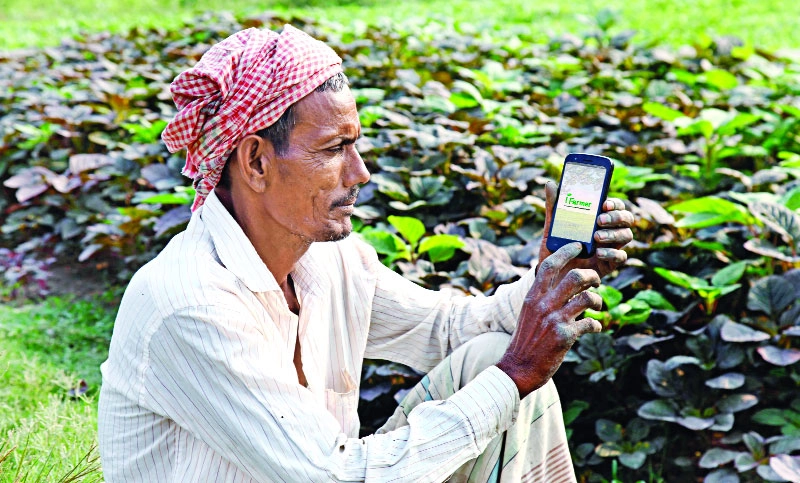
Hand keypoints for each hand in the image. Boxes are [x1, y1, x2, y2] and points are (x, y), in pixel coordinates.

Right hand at [497, 243, 601, 397]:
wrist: (519, 368)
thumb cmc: (525, 340)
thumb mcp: (528, 313)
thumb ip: (542, 298)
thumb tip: (562, 284)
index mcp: (533, 297)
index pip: (550, 266)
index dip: (566, 252)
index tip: (578, 246)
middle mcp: (543, 305)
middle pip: (575, 277)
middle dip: (592, 277)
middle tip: (595, 282)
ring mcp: (555, 320)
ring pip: (588, 298)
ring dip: (598, 300)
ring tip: (597, 306)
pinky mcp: (565, 336)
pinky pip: (590, 323)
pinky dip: (596, 325)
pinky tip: (593, 328)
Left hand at [538, 180, 633, 278]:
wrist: (552, 274)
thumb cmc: (556, 247)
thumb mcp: (552, 227)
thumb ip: (553, 207)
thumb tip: (550, 184)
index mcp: (599, 220)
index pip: (615, 206)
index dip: (615, 203)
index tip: (604, 204)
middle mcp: (609, 231)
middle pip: (626, 219)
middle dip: (617, 217)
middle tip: (599, 220)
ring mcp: (611, 248)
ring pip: (627, 236)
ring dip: (614, 234)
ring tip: (597, 236)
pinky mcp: (609, 264)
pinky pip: (621, 257)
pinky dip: (611, 253)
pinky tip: (598, 253)